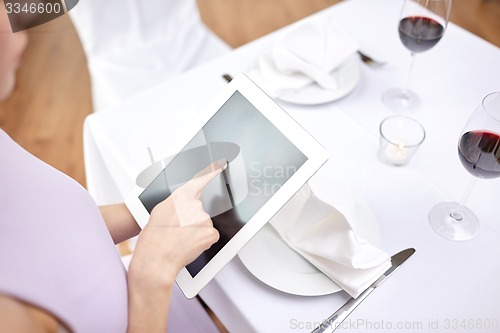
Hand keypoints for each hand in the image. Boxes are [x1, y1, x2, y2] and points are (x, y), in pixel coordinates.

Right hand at [128, 159, 226, 288]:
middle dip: (191, 220)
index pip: (200, 180)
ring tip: (180, 240)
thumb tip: (183, 205)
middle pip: (198, 210)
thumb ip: (175, 203)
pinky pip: (210, 235)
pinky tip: (189, 245)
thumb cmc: (153, 239)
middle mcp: (194, 205)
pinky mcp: (211, 233)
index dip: (212, 171)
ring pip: (204, 223)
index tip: (221, 165)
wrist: (156, 260)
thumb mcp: (159, 212)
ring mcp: (204, 219)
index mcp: (180, 197)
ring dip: (195, 231)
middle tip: (178, 231)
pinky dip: (202, 240)